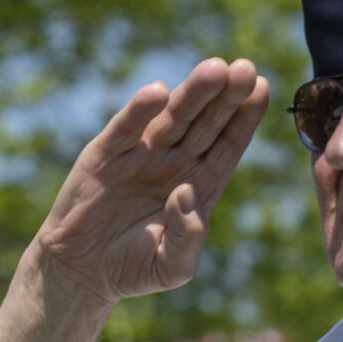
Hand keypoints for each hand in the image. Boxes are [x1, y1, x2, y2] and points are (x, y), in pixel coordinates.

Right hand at [26, 58, 267, 309]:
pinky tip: (157, 92)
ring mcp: (140, 155)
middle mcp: (174, 162)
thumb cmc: (133, 269)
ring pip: (172, 118)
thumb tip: (185, 191)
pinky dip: (139, 111)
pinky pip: (125, 130)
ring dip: (192, 93)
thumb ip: (189, 237)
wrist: (81, 273)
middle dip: (225, 96)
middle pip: (206, 122)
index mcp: (199, 184)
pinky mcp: (105, 156)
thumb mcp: (173, 266)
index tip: (261, 87)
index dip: (245, 117)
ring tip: (214, 69)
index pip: (228, 143)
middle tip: (243, 68)